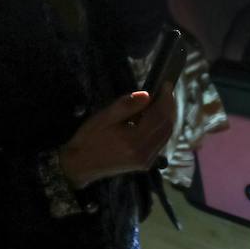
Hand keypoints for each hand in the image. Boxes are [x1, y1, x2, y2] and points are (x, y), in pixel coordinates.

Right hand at [59, 88, 175, 188]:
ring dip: (167, 116)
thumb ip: (126, 106)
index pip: (159, 117)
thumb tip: (147, 95)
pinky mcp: (145, 163)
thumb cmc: (90, 138)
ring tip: (161, 100)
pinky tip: (154, 117)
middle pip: (166, 126)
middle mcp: (144, 153)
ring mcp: (146, 161)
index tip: (166, 84)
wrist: (80, 164)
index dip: (165, 99)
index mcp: (133, 142)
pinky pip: (160, 142)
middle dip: (169, 106)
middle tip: (166, 90)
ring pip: (166, 134)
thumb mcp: (104, 117)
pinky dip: (161, 127)